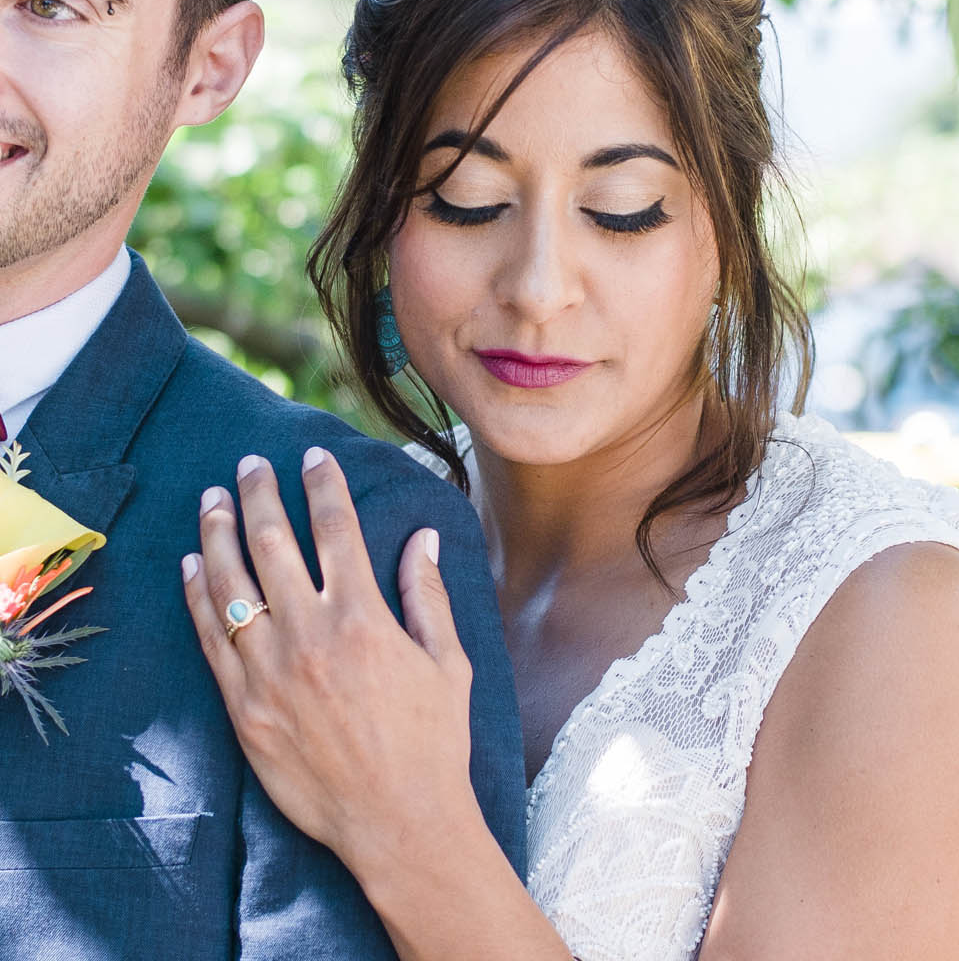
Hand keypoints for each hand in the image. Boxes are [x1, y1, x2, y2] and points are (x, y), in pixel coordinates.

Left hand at [181, 448, 480, 871]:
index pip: (337, 529)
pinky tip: (192, 566)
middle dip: (259, 493)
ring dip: (217, 533)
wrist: (397, 819)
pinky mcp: (243, 707)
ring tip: (212, 499)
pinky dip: (198, 596)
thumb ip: (428, 596)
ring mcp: (269, 671)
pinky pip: (210, 638)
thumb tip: (423, 539)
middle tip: (249, 463)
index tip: (312, 456)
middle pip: (273, 543)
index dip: (322, 485)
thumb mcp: (448, 663)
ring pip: (230, 584)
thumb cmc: (433, 741)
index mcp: (365, 618)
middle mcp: (311, 635)